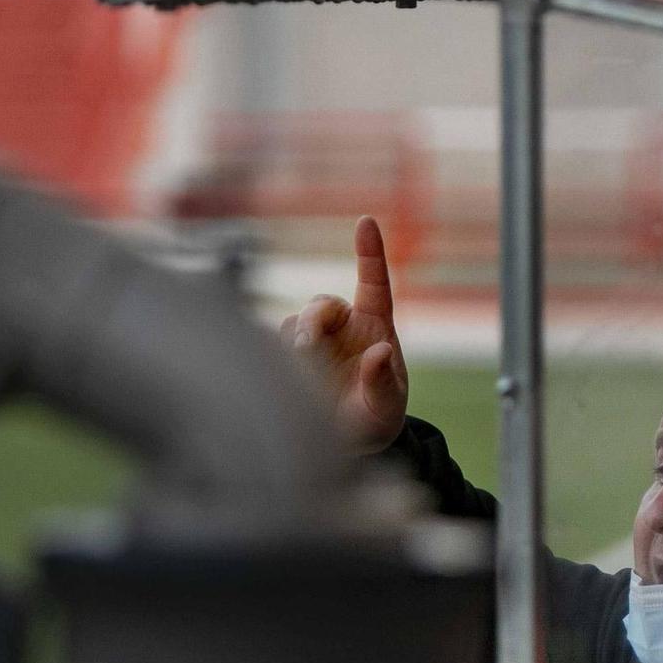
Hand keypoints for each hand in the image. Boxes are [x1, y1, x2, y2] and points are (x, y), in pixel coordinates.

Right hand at [277, 216, 408, 452]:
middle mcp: (343, 327)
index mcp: (376, 327)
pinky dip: (276, 354)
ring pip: (295, 323)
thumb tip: (380, 351)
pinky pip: (276, 344)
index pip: (374, 284)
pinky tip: (280, 371)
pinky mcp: (290, 355)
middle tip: (307, 345)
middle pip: (322, 304)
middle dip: (313, 319)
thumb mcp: (387, 406)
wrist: (350, 441)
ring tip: (302, 366)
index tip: (366, 222)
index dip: (370, 253)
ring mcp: (315, 340)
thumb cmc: (377, 417)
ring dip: (296, 340)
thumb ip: (383, 381)